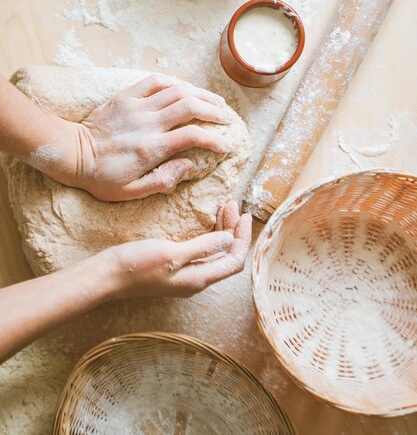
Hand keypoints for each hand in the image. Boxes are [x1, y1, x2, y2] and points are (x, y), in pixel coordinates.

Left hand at [40, 74, 233, 200]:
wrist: (72, 154)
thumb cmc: (101, 177)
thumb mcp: (131, 192)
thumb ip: (162, 181)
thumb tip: (187, 166)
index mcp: (150, 148)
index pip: (192, 137)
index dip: (214, 140)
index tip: (226, 145)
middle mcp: (147, 123)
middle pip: (190, 107)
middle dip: (215, 111)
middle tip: (228, 119)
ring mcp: (136, 106)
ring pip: (177, 90)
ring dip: (201, 94)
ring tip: (216, 101)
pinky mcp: (126, 96)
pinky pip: (155, 81)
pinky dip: (175, 82)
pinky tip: (187, 88)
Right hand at [101, 201, 251, 298]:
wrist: (106, 276)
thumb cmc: (137, 265)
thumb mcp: (172, 253)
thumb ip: (203, 247)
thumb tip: (230, 239)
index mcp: (199, 278)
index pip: (234, 260)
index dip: (243, 237)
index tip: (243, 214)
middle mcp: (196, 279)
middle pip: (226, 256)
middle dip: (233, 230)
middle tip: (231, 204)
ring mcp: (184, 275)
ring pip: (214, 253)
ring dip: (222, 231)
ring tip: (222, 208)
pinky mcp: (173, 268)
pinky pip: (200, 252)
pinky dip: (207, 235)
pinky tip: (204, 222)